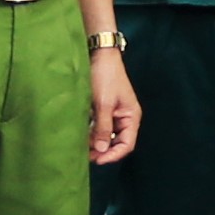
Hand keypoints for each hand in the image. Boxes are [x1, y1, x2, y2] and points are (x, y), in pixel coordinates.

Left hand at [86, 45, 140, 166]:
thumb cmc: (106, 76)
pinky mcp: (104, 109)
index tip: (97, 160)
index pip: (127, 144)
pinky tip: (82, 136)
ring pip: (107, 135)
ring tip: (82, 147)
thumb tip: (101, 150)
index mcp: (131, 117)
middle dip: (103, 150)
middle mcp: (125, 118)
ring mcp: (114, 114)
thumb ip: (103, 127)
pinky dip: (92, 133)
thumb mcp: (104, 104)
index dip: (113, 155)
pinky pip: (100, 127)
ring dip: (96, 142)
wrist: (99, 55)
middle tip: (86, 156)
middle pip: (117, 142)